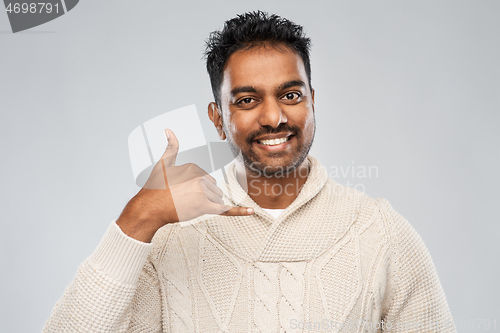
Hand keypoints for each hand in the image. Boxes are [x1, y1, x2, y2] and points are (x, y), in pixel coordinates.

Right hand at [117, 129, 253, 241]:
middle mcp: (200, 178)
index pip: (205, 179)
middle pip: (213, 189)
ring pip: (215, 199)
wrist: (149, 208)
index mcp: (194, 167)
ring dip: (206, 204)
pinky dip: (239, 212)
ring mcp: (203, 193)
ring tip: (187, 205)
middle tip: (182, 199)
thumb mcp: (162, 164)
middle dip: (202, 196)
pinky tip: (251, 211)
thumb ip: (171, 147)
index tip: (179, 190)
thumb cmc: (154, 188)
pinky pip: (225, 209)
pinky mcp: (204, 207)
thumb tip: (169, 130)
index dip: (194, 187)